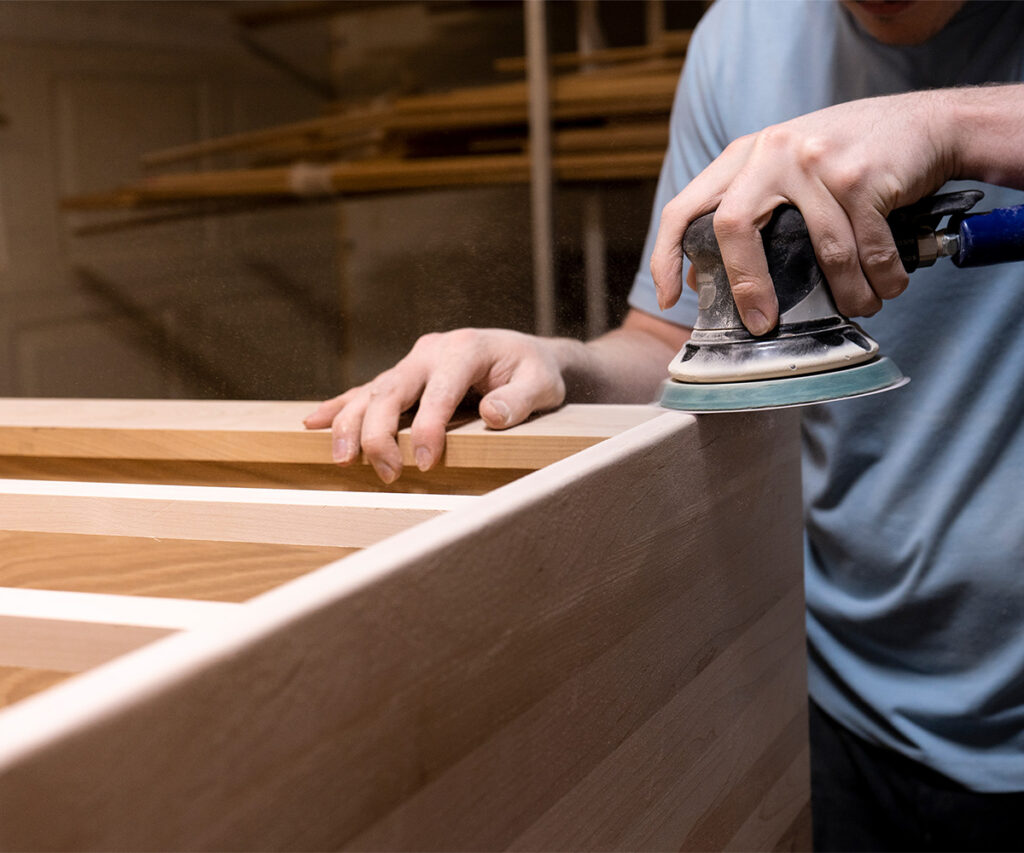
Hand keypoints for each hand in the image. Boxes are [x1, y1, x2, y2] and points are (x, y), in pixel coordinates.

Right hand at [304, 329, 570, 482]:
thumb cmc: (535, 371)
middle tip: (387, 473)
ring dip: (353, 426)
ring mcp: (413, 362)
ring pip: (371, 391)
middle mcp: (431, 351)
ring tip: (343, 459)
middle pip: (392, 390)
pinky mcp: (404, 376)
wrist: (527, 355)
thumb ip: (521, 398)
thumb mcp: (543, 383)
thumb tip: (493, 414)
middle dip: (381, 433)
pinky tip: (314, 423)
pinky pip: (366, 391)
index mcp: (464, 350)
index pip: (438, 392)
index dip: (428, 429)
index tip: (425, 463)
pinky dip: (341, 407)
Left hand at [650, 90, 956, 333]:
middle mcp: (771, 152)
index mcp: (744, 156)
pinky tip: (888, 285)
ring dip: (847, 293)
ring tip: (860, 306)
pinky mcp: (860, 174)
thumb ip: (749, 209)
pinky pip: (867, 248)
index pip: (684, 207)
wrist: (929, 122)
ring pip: (821, 251)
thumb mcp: (787, 170)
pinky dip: (881, 277)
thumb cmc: (851, 158)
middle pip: (734, 227)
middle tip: (762, 323)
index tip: (669, 300)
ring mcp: (815, 160)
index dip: (666, 256)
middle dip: (746, 286)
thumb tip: (703, 276)